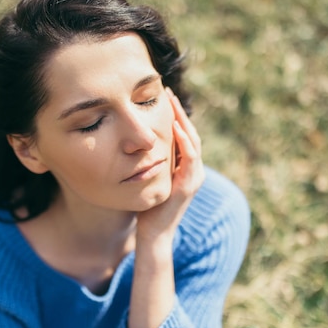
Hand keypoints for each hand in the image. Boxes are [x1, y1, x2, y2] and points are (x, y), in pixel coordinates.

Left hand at [136, 88, 204, 240]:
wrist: (153, 234)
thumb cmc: (148, 209)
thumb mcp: (149, 179)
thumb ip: (149, 163)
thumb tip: (134, 144)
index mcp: (184, 168)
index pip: (183, 135)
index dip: (175, 115)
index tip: (163, 97)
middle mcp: (193, 171)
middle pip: (190, 133)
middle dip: (179, 112)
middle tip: (168, 92)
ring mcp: (193, 178)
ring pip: (193, 142)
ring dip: (183, 121)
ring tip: (172, 103)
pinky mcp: (188, 186)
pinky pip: (190, 159)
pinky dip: (185, 142)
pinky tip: (176, 128)